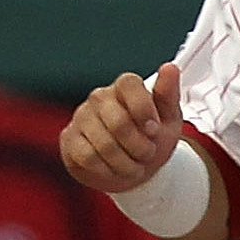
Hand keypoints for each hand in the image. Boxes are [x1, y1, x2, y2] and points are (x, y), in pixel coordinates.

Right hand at [61, 63, 184, 194]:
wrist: (136, 170)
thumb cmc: (152, 140)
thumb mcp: (169, 120)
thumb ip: (168, 95)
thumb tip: (170, 68)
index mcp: (124, 88)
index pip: (129, 84)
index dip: (143, 109)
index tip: (154, 130)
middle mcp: (99, 98)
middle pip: (118, 122)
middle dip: (140, 147)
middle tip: (147, 154)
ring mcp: (81, 117)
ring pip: (104, 144)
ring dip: (126, 164)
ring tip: (134, 166)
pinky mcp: (69, 139)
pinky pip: (88, 157)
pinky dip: (108, 170)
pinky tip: (114, 169)